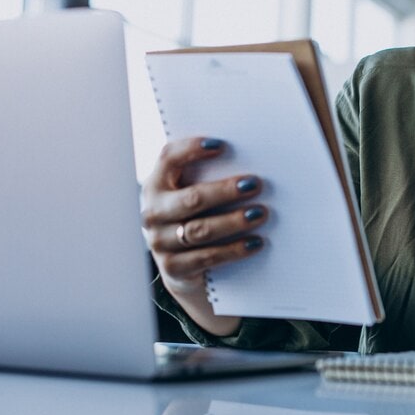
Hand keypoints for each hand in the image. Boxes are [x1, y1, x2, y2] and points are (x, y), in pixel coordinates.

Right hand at [141, 137, 267, 298]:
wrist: (186, 269)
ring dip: (233, 221)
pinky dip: (234, 250)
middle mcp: (154, 212)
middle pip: (191, 198)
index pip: (169, 158)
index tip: (222, 146)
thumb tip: (252, 159)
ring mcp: (160, 242)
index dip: (192, 149)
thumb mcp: (198, 196)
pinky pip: (207, 257)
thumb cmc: (198, 218)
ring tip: (260, 214)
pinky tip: (256, 242)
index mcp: (158, 185)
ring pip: (199, 229)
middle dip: (225, 191)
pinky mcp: (173, 268)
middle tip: (255, 185)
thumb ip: (210, 177)